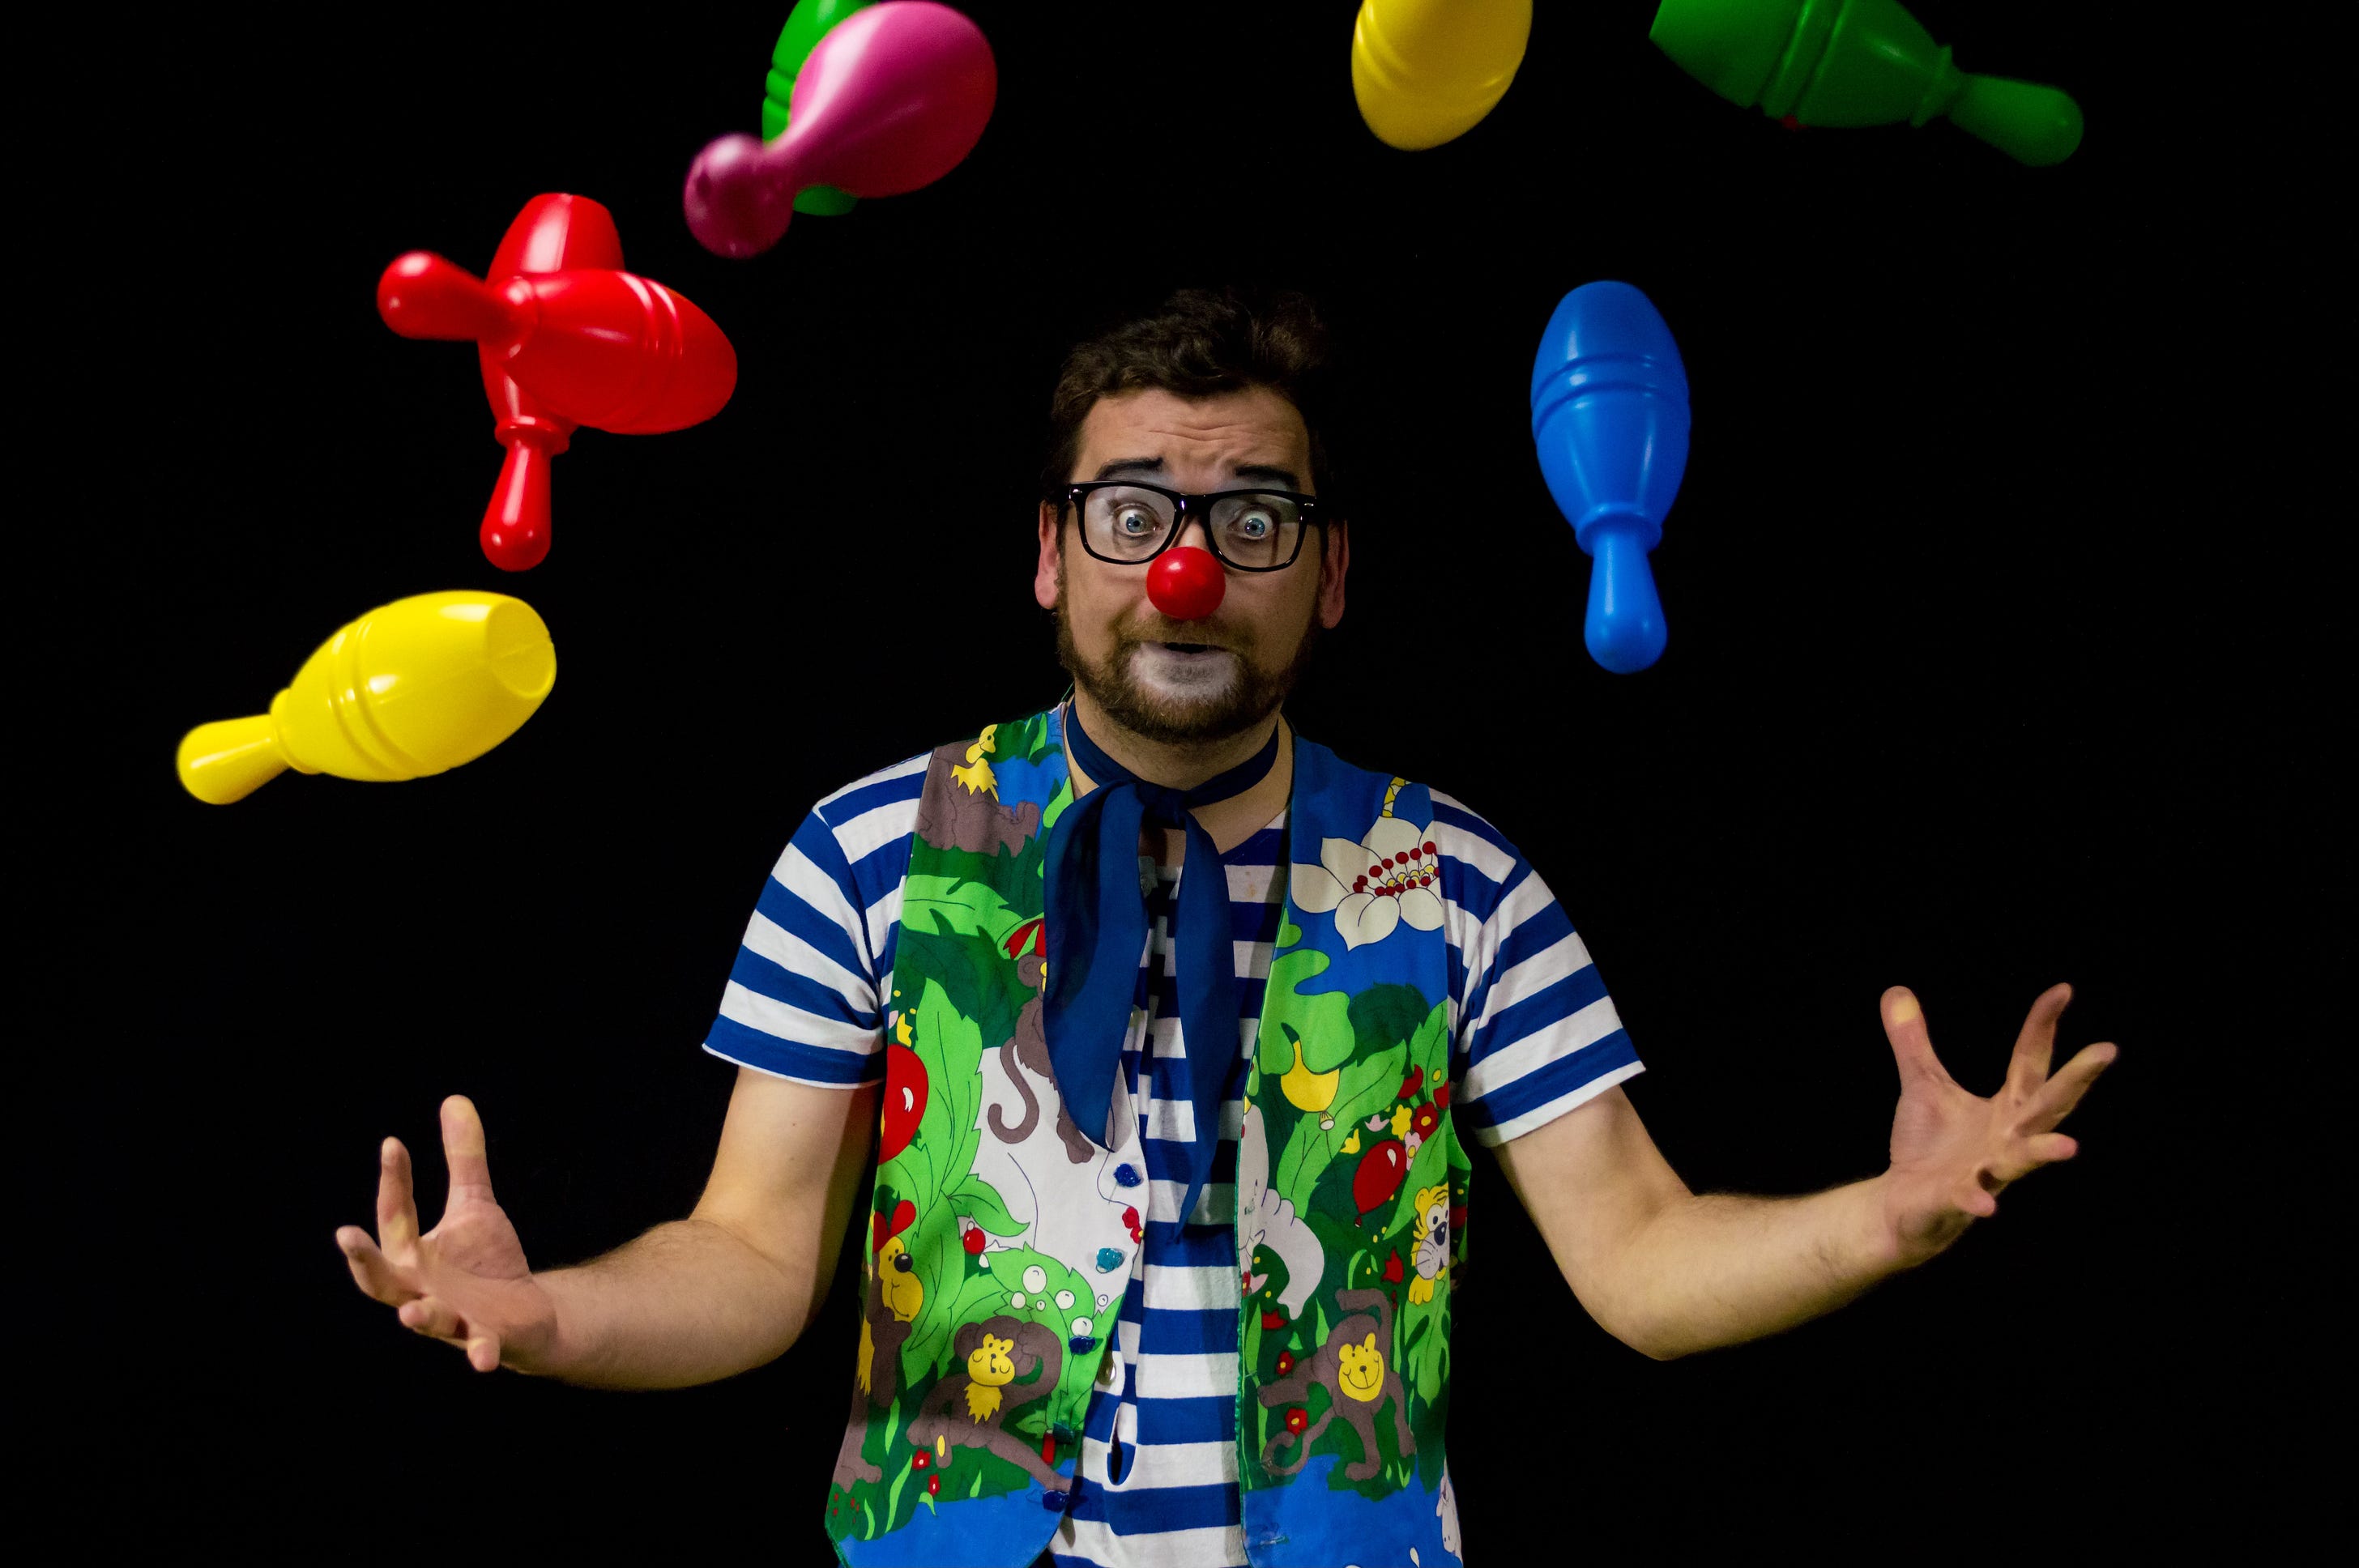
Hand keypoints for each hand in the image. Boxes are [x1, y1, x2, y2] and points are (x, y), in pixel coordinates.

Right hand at [335, 1096, 557, 1372]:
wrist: (525, 1315)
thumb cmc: (486, 1263)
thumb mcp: (475, 1206)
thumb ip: (464, 1160)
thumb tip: (455, 1099)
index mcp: (412, 1255)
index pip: (395, 1213)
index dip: (393, 1179)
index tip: (393, 1142)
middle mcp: (420, 1289)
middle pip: (380, 1278)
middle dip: (362, 1258)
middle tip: (344, 1232)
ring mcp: (449, 1319)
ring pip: (426, 1319)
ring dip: (419, 1316)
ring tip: (409, 1312)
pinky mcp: (484, 1339)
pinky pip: (479, 1349)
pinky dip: (479, 1353)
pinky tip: (483, 1359)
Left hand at [1877, 984, 2116, 1266]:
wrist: (1905, 1204)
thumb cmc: (1928, 1147)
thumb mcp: (1923, 1085)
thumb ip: (1913, 1042)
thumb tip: (1895, 990)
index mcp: (2007, 1109)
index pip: (2031, 1060)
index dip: (2044, 1025)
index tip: (2063, 989)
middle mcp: (2009, 1138)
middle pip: (2049, 1105)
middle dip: (2076, 1079)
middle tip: (2108, 1049)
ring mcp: (1989, 1170)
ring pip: (2024, 1159)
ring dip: (2045, 1152)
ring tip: (2071, 1147)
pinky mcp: (1957, 1199)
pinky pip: (1971, 1198)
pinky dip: (1978, 1198)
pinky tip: (1988, 1204)